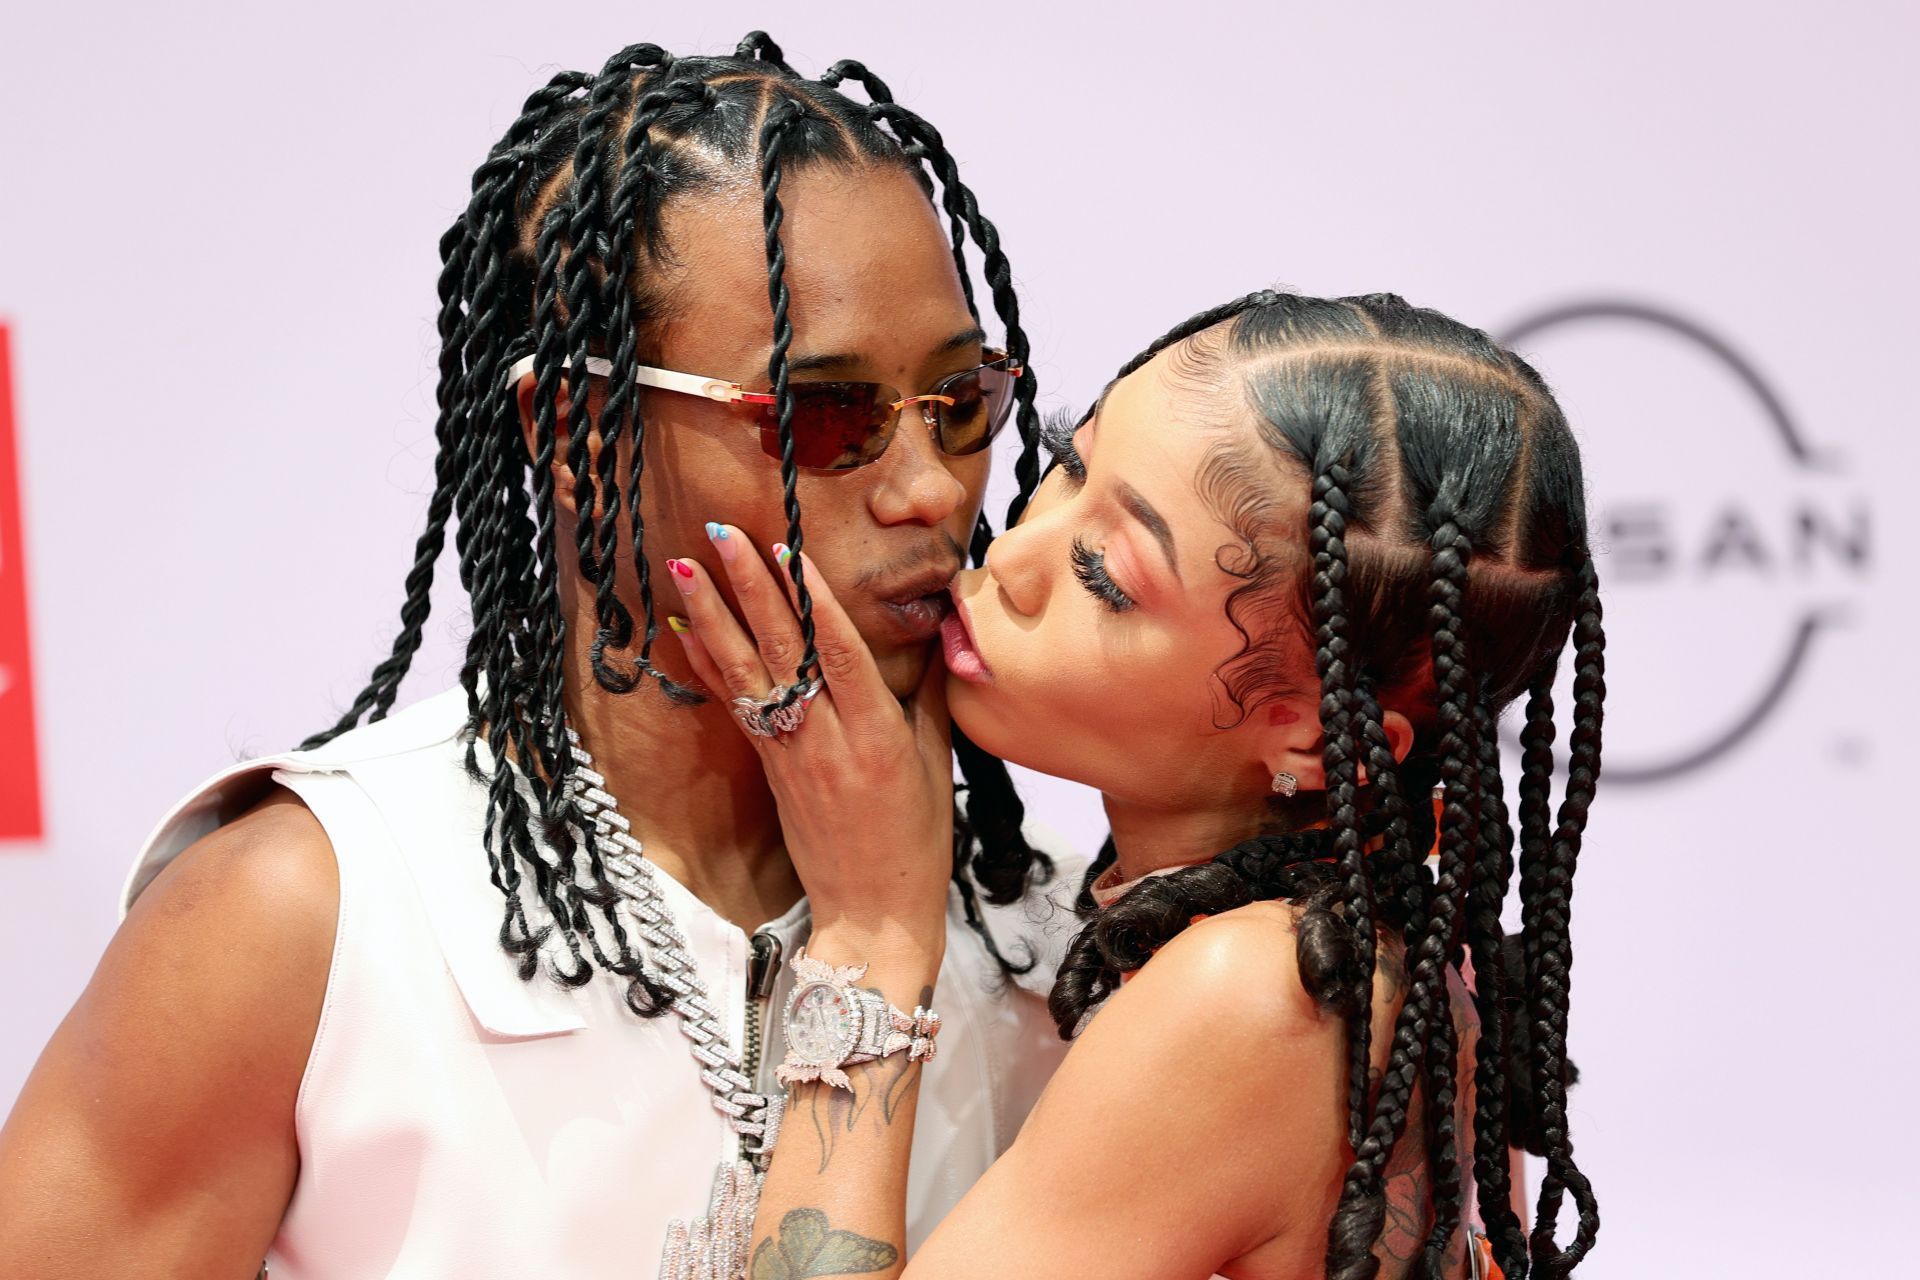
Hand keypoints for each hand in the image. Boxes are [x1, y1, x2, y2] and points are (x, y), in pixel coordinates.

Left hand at [666, 525, 952, 958]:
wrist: (872, 913)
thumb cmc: (916, 840)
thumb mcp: (937, 763)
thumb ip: (932, 693)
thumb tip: (945, 629)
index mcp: (876, 734)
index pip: (838, 650)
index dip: (811, 597)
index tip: (786, 548)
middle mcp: (826, 738)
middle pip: (784, 649)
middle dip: (750, 586)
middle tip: (721, 533)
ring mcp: (791, 753)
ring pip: (748, 671)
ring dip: (713, 615)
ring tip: (686, 566)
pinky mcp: (770, 768)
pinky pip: (737, 705)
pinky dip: (711, 664)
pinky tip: (686, 630)